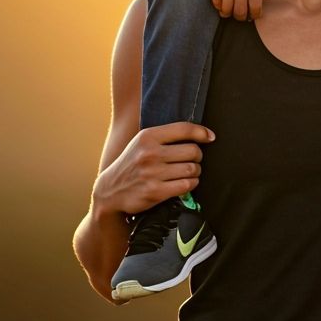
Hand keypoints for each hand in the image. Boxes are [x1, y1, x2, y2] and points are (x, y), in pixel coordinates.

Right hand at [93, 122, 214, 216]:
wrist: (109, 190)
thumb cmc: (131, 164)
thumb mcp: (141, 143)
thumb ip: (165, 136)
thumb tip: (199, 133)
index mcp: (147, 136)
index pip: (183, 129)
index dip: (201, 132)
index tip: (210, 137)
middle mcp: (150, 153)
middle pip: (193, 151)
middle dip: (198, 156)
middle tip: (193, 159)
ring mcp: (153, 173)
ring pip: (192, 169)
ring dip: (195, 171)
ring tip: (189, 172)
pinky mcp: (155, 192)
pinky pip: (187, 185)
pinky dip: (191, 184)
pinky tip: (186, 182)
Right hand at [211, 0, 267, 19]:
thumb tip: (265, 0)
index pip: (255, 8)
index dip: (254, 15)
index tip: (253, 15)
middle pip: (240, 11)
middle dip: (241, 17)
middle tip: (241, 15)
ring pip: (227, 8)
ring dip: (228, 14)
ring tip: (229, 12)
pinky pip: (216, 0)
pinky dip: (218, 6)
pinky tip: (221, 5)